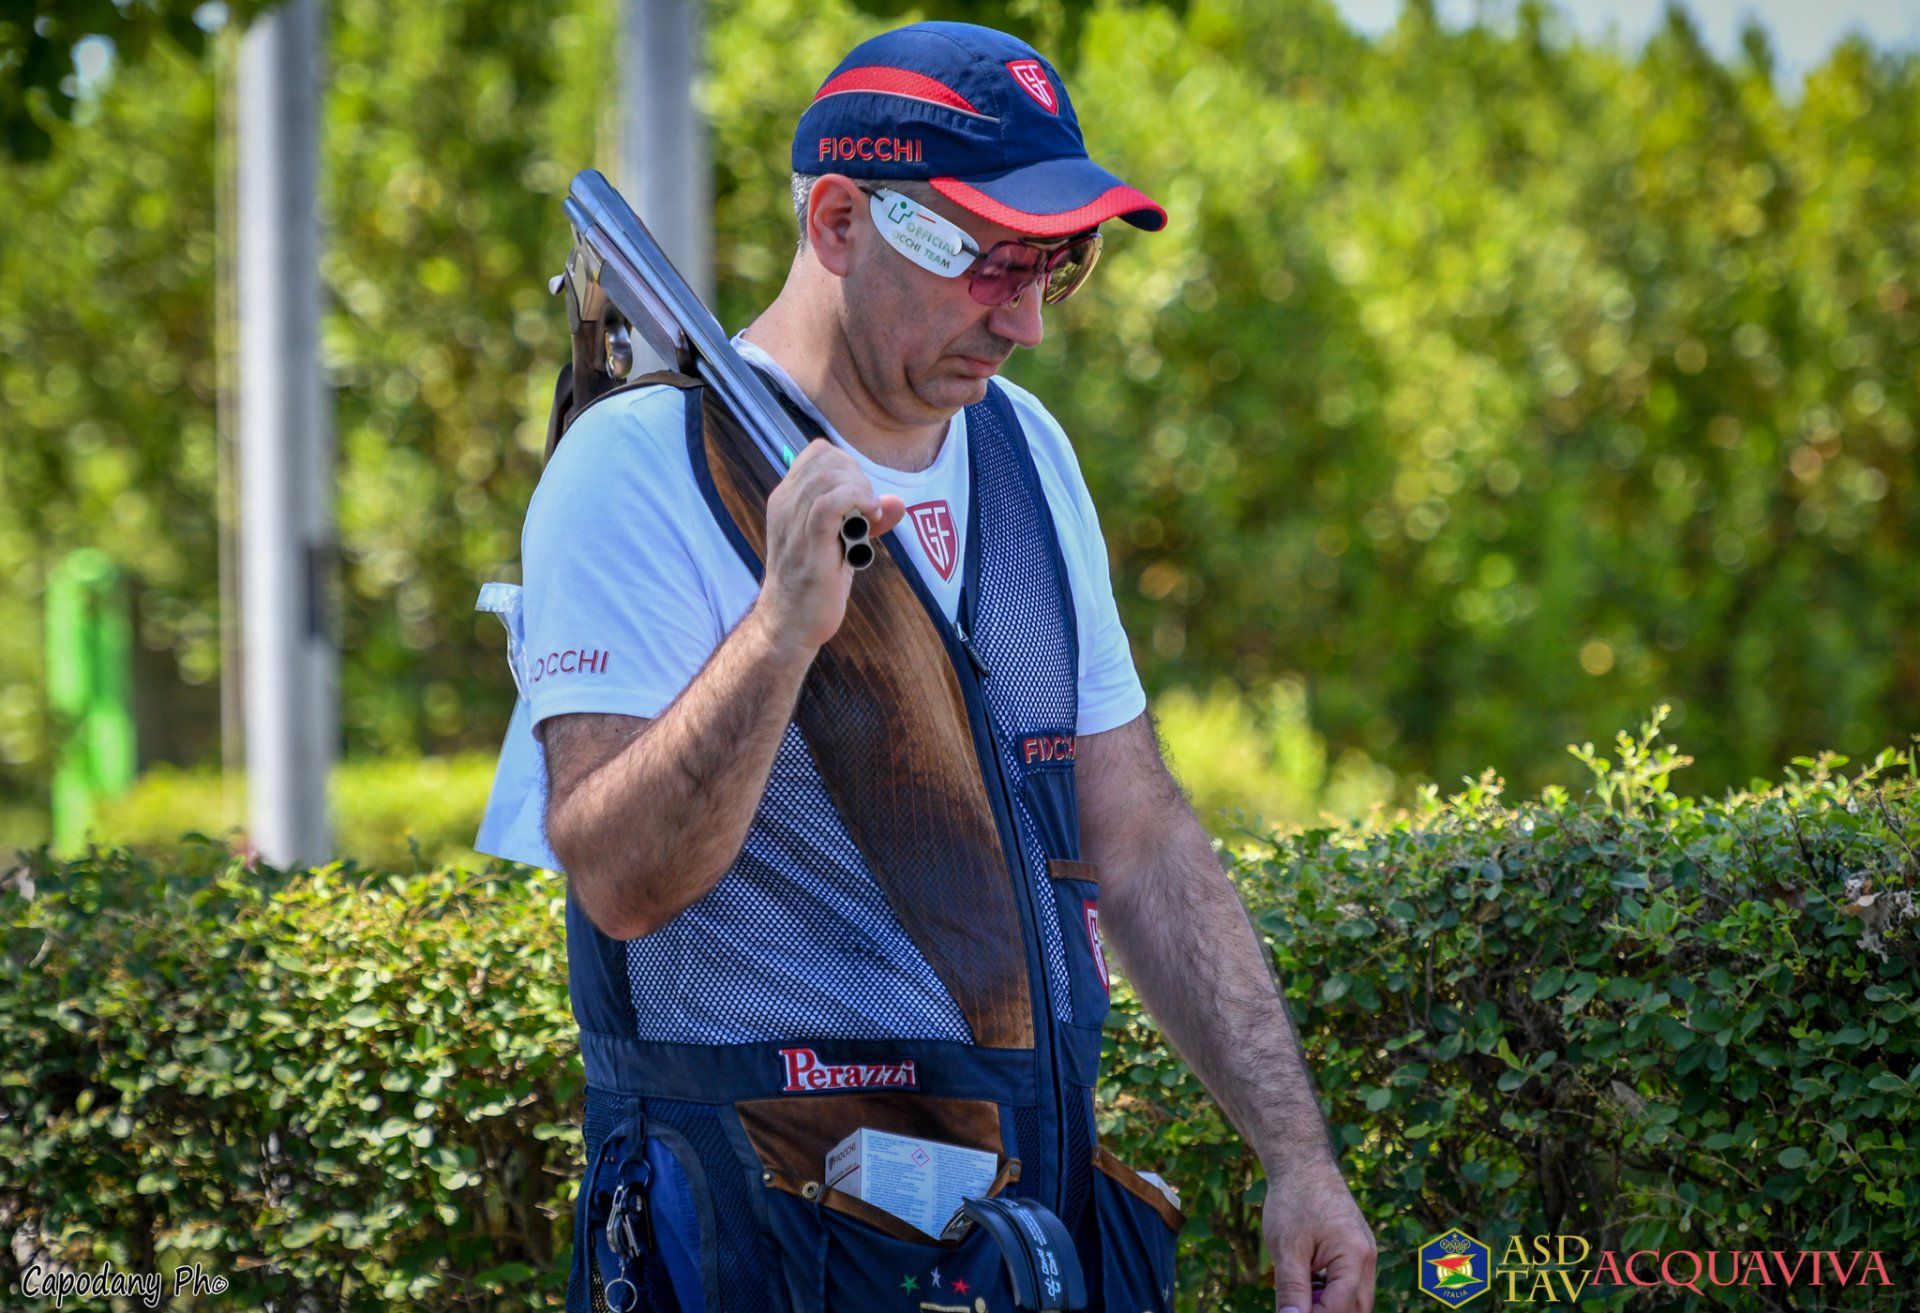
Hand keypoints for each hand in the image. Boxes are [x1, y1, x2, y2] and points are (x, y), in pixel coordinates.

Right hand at [758, 439, 905, 650]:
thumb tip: (896, 503)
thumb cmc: (814, 582)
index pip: (818, 453)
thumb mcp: (840, 542)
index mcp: (787, 499)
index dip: (848, 464)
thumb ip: (864, 519)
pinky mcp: (809, 544)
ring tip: (871, 514)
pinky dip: (857, 500)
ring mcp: (793, 524)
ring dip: (860, 488)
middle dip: (858, 475)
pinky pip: (829, 504)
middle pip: (825, 459)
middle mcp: (785, 505)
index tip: (862, 493)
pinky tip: (871, 515)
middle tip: (869, 508)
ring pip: (827, 476)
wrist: (789, 623)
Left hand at [1264, 1158, 1375, 1312]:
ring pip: (1354, 1298)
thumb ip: (1292, 1288)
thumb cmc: (1294, 1200)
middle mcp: (1367, 1258)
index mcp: (1354, 1256)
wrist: (1302, 1163)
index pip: (1340, 1306)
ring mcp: (1364, 1254)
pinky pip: (1348, 1283)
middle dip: (1328, 1312)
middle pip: (1357, 1308)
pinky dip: (1329, 1291)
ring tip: (1300, 1293)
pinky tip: (1305, 1283)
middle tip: (1297, 1306)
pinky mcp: (1354, 1251)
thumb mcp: (1286, 1247)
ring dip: (1329, 1304)